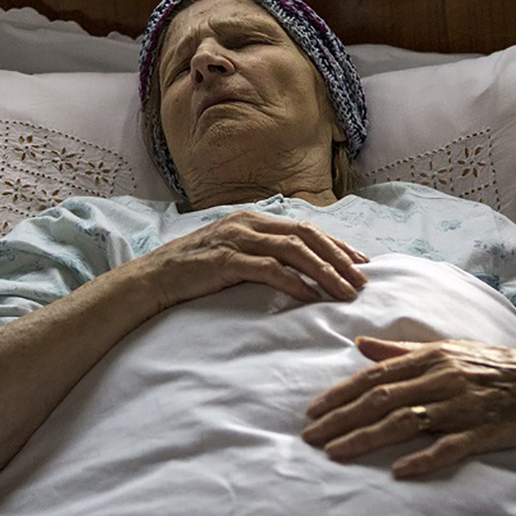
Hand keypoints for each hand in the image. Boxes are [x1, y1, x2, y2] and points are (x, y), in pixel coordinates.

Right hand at [138, 210, 368, 310]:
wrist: (153, 279)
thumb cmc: (195, 272)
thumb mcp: (233, 253)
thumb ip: (262, 253)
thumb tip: (300, 269)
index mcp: (254, 218)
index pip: (306, 227)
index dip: (337, 245)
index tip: (361, 264)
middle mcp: (248, 223)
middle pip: (306, 235)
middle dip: (339, 258)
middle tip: (362, 281)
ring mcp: (236, 239)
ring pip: (293, 250)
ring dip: (324, 271)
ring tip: (344, 292)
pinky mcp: (225, 260)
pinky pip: (268, 269)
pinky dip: (293, 282)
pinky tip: (310, 296)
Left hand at [302, 337, 515, 477]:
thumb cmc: (488, 368)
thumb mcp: (444, 351)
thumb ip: (399, 352)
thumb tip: (359, 343)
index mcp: (429, 358)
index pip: (375, 377)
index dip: (341, 394)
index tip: (312, 411)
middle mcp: (441, 379)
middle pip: (382, 400)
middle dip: (342, 419)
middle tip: (311, 437)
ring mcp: (461, 406)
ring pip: (406, 423)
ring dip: (367, 439)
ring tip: (336, 453)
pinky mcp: (481, 432)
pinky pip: (449, 447)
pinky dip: (423, 458)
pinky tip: (399, 471)